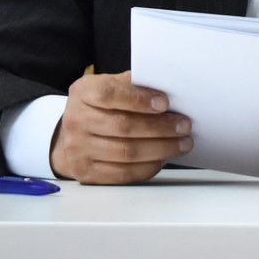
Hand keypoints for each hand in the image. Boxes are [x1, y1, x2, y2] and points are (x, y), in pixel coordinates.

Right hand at [49, 70, 192, 184]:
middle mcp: (76, 120)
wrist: (75, 134)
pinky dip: (148, 166)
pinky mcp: (87, 172)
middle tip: (183, 126)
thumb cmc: (101, 107)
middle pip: (123, 126)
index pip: (110, 94)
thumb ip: (134, 85)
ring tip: (182, 143)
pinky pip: (123, 173)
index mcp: (83, 92)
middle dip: (160, 127)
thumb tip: (168, 89)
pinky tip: (162, 158)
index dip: (139, 99)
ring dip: (161, 148)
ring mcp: (79, 149)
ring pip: (127, 152)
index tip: (165, 103)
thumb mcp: (111, 86)